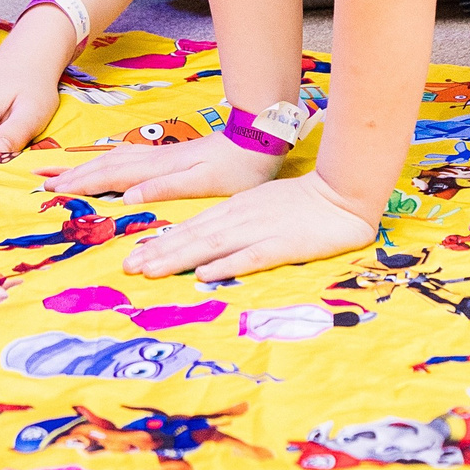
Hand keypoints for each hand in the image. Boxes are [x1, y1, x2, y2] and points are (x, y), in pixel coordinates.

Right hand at [47, 131, 280, 206]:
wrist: (260, 136)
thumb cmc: (238, 167)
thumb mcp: (206, 183)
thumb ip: (166, 188)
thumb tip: (127, 197)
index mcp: (159, 169)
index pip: (110, 177)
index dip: (80, 184)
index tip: (51, 190)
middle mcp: (155, 160)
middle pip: (105, 165)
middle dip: (73, 174)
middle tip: (42, 181)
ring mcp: (161, 155)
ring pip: (114, 159)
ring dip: (86, 166)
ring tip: (62, 172)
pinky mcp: (171, 156)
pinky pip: (128, 158)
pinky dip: (107, 161)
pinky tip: (104, 165)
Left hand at [121, 171, 378, 281]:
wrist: (340, 195)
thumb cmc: (303, 204)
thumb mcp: (261, 206)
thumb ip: (235, 223)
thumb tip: (207, 245)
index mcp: (235, 209)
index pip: (192, 227)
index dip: (162, 242)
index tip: (134, 256)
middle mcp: (240, 218)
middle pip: (193, 236)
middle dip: (159, 252)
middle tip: (129, 268)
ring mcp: (259, 230)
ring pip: (211, 245)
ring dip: (179, 258)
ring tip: (151, 271)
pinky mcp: (281, 245)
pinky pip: (250, 257)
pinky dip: (226, 265)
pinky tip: (205, 274)